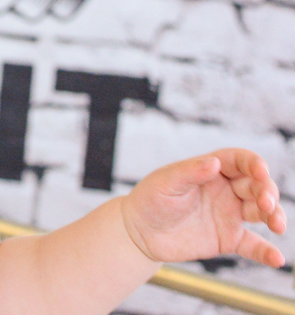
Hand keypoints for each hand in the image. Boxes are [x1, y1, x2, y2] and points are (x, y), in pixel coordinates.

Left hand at [121, 148, 287, 267]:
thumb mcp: (167, 182)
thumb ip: (190, 172)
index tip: (261, 171)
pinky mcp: (228, 239)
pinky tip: (277, 258)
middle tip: (267, 203)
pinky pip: (253, 246)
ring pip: (261, 212)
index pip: (240, 161)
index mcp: (211, 170)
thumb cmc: (150, 199)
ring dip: (275, 216)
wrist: (140, 232)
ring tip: (277, 225)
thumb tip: (214, 163)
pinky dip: (266, 252)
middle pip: (257, 186)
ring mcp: (229, 215)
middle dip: (267, 192)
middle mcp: (226, 190)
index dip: (254, 163)